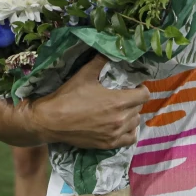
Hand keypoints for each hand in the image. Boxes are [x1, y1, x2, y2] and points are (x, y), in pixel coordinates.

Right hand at [28, 57, 150, 149]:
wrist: (50, 121)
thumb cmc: (68, 96)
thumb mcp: (85, 74)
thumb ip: (101, 61)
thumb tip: (111, 51)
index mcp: (118, 101)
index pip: (145, 95)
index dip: (141, 89)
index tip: (133, 87)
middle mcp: (121, 119)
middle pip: (139, 108)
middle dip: (134, 101)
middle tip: (124, 97)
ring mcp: (115, 134)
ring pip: (135, 123)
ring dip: (131, 115)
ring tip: (121, 111)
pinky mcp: (108, 145)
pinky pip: (130, 139)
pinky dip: (129, 132)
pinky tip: (122, 126)